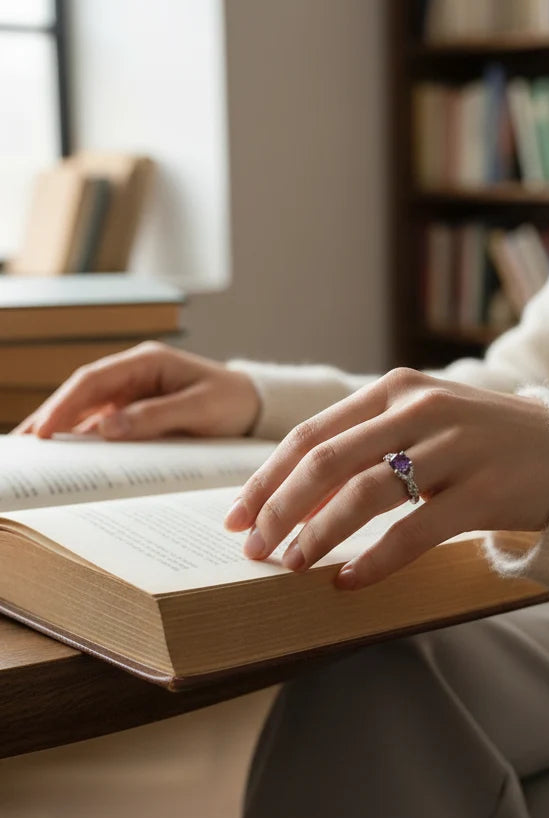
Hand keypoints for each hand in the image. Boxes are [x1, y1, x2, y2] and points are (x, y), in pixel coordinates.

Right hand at [11, 342, 260, 439]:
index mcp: (146, 361)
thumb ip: (154, 416)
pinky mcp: (136, 409)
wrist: (254, 404)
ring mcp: (133, 390)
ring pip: (87, 407)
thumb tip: (105, 428)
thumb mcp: (199, 408)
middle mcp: (133, 372)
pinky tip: (67, 456)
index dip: (65, 404)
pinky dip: (83, 437)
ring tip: (34, 454)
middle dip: (52, 417)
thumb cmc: (231, 401)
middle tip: (25, 446)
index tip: (44, 430)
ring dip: (62, 428)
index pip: (93, 379)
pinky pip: (103, 421)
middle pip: (82, 392)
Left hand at [224, 367, 548, 589]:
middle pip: (326, 462)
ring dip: (319, 534)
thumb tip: (293, 502)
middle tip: (254, 549)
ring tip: (294, 565)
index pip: (310, 435)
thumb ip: (364, 447)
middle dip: (280, 509)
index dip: (266, 479)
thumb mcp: (419, 425)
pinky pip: (415, 531)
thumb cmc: (477, 443)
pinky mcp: (482, 490)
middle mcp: (419, 410)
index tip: (236, 517)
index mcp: (394, 391)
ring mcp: (453, 448)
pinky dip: (375, 560)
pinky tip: (349, 582)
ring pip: (365, 493)